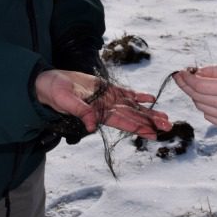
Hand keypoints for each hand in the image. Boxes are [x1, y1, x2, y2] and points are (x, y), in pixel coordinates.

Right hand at [35, 69, 170, 138]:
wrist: (47, 83)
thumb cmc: (54, 93)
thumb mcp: (65, 102)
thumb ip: (80, 112)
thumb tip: (92, 126)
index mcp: (99, 113)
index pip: (123, 122)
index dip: (139, 127)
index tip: (153, 133)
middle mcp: (106, 108)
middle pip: (133, 116)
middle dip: (150, 121)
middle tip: (168, 125)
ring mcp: (107, 98)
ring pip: (132, 106)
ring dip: (148, 111)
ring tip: (164, 116)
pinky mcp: (105, 88)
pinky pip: (125, 93)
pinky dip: (138, 95)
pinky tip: (151, 97)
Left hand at [172, 64, 216, 129]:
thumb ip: (214, 70)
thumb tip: (194, 73)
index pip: (200, 85)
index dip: (187, 79)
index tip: (180, 73)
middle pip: (198, 97)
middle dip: (187, 86)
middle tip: (181, 77)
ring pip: (201, 107)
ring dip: (196, 96)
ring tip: (200, 86)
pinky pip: (208, 115)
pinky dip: (205, 106)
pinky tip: (211, 98)